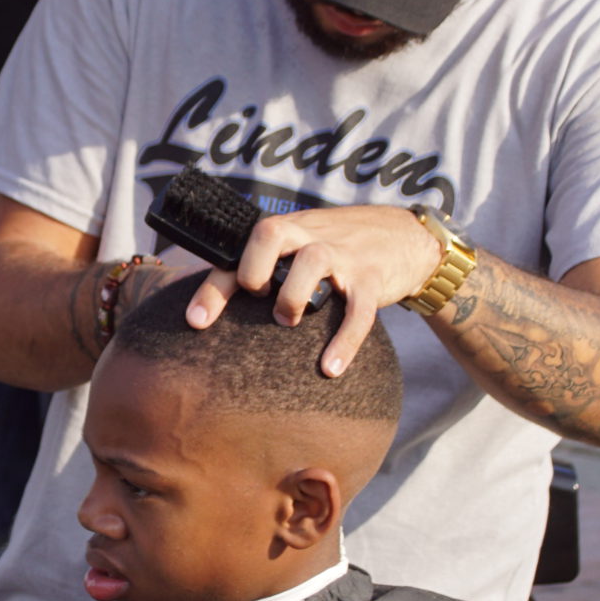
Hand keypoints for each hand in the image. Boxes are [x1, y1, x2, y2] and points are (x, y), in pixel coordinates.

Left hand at [183, 204, 444, 376]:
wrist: (404, 237)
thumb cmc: (336, 249)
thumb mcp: (300, 246)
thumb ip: (265, 268)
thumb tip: (215, 312)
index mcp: (286, 231)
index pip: (240, 249)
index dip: (215, 286)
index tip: (196, 320)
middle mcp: (310, 236)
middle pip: (270, 235)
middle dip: (254, 272)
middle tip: (259, 300)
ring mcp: (343, 255)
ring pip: (312, 263)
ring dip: (292, 298)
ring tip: (288, 322)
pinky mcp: (372, 278)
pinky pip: (358, 312)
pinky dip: (343, 342)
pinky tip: (329, 369)